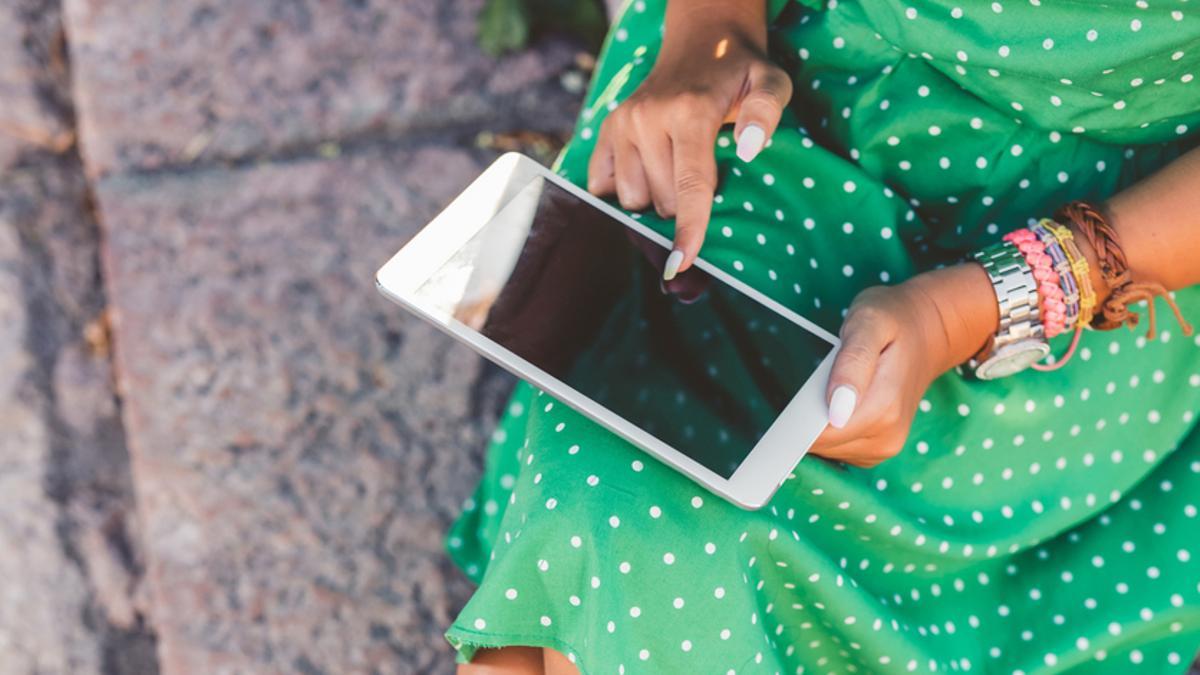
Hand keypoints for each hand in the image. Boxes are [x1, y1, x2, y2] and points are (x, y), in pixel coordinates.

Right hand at [586, 13, 791, 279]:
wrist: (702, 41)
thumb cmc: (741, 71)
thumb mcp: (772, 81)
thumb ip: (768, 111)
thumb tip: (749, 149)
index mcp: (689, 112)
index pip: (689, 185)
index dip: (688, 229)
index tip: (681, 263)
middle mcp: (647, 118)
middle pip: (661, 201)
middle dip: (683, 207)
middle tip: (703, 180)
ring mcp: (621, 124)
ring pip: (632, 199)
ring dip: (655, 199)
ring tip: (677, 172)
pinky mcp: (606, 129)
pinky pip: (603, 186)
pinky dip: (625, 190)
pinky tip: (647, 172)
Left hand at [810, 263, 998, 466]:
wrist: (927, 331)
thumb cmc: (893, 321)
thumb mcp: (869, 323)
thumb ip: (852, 364)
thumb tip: (835, 410)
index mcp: (884, 409)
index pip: (820, 435)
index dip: (796, 421)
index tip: (783, 404)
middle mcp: (887, 436)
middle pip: (821, 444)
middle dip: (805, 418)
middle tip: (810, 382)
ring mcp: (885, 445)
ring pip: (827, 449)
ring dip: (817, 422)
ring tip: (824, 388)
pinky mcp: (878, 448)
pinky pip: (838, 448)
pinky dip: (828, 428)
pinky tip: (832, 401)